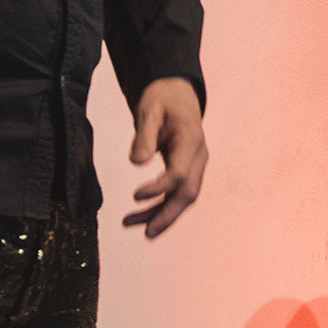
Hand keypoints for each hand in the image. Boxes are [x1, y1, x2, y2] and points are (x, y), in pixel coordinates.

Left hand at [126, 76, 207, 237]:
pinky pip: (177, 193)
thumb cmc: (163, 99)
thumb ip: (144, 135)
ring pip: (183, 198)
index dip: (159, 188)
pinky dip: (161, 206)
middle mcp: (198, 155)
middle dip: (168, 215)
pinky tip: (140, 216)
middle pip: (188, 192)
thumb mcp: (150, 110)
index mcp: (190, 138)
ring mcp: (195, 164)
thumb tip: (136, 163)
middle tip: (146, 232)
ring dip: (160, 215)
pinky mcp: (187, 169)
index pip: (179, 172)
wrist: (177, 94)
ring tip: (129, 223)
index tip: (135, 196)